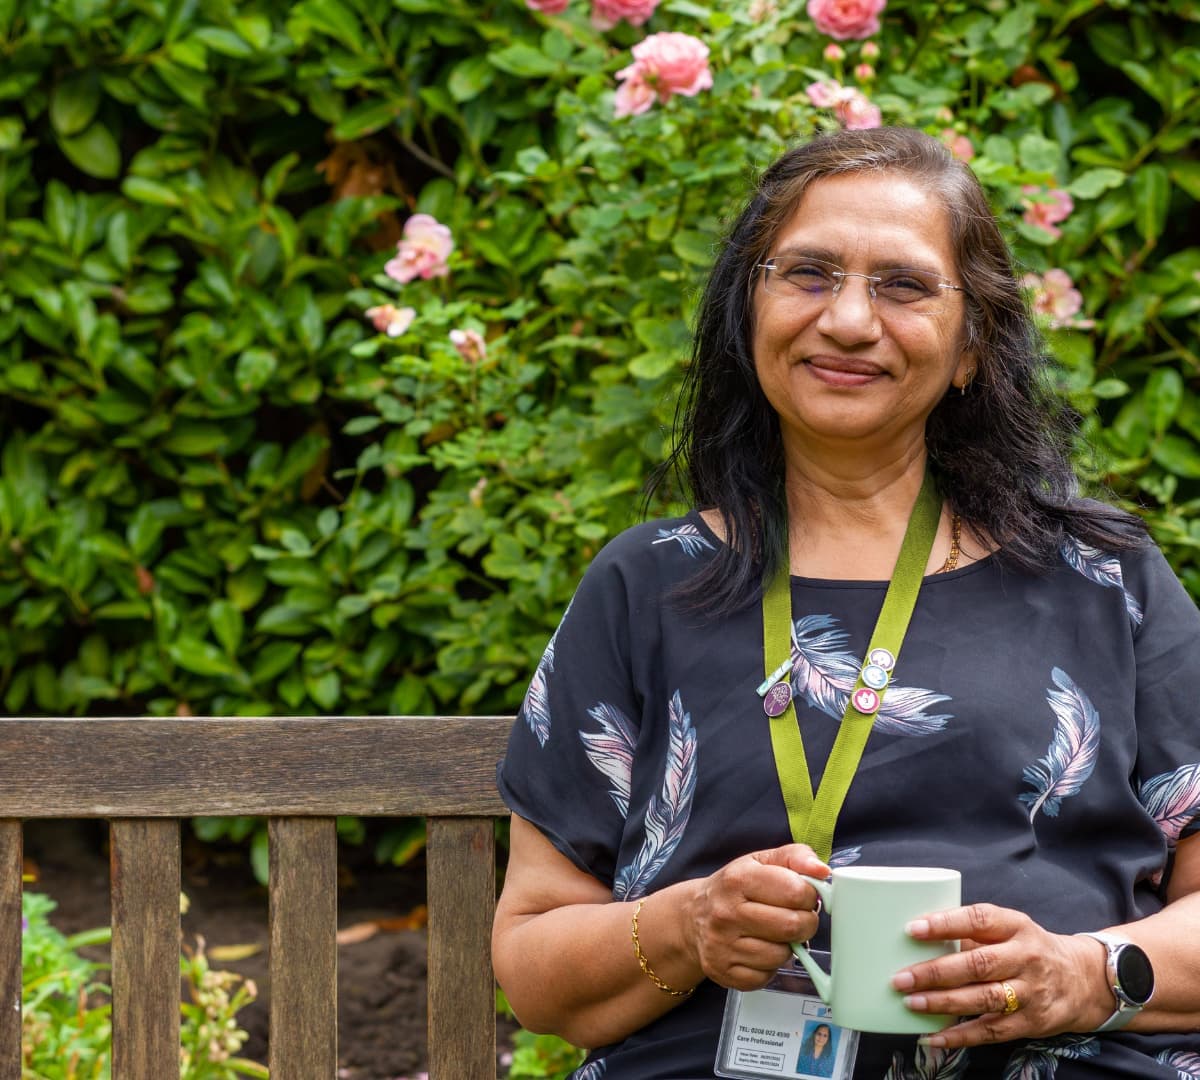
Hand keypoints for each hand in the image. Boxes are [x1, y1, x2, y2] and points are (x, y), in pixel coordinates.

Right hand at [681, 844, 827, 991]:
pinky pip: (766, 977)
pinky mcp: (724, 972)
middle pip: (793, 926)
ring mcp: (723, 946)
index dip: (809, 895)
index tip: (802, 895)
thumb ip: (796, 857)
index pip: (796, 892)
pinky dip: (769, 966)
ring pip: (782, 955)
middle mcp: (726, 913)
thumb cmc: (734, 887)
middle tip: (795, 916)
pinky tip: (759, 949)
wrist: (693, 916)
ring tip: (773, 933)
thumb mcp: (760, 860)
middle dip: (804, 922)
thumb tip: (822, 871)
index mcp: (738, 879)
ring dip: (786, 946)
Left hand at [890, 903, 1112, 1046]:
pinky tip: (932, 1036)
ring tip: (911, 1002)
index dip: (946, 923)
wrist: (1082, 980)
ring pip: (983, 999)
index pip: (979, 920)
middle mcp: (1025, 958)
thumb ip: (973, 933)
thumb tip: (921, 937)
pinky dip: (960, 1036)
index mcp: (1016, 926)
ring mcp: (1030, 993)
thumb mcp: (1010, 929)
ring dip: (943, 1003)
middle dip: (936, 972)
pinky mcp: (1031, 1023)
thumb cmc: (1028, 948)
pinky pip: (991, 1031)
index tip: (913, 929)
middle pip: (977, 964)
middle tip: (901, 977)